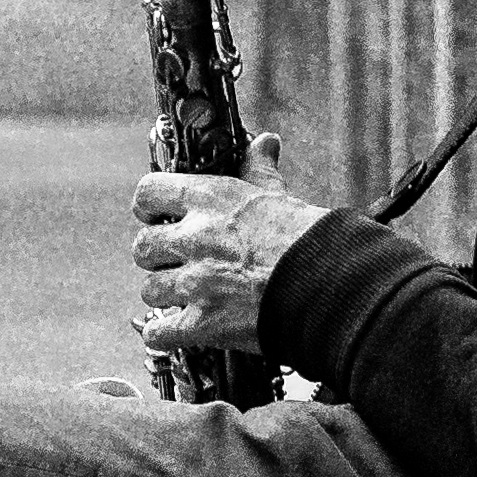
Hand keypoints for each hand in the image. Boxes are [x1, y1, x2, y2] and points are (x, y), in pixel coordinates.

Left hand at [130, 138, 321, 359]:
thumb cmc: (311, 241)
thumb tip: (266, 141)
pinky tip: (178, 330)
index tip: (155, 216)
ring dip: (164, 296)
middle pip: (142, 247)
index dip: (148, 207)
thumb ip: (260, 170)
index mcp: (211, 200)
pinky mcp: (203, 324)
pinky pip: (159, 333)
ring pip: (149, 290)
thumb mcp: (280, 196)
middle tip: (176, 263)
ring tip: (186, 297)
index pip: (148, 192)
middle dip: (157, 257)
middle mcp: (195, 238)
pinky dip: (166, 334)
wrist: (334, 287)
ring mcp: (195, 283)